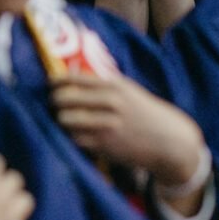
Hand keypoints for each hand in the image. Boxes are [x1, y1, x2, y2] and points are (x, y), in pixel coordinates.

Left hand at [49, 73, 203, 186]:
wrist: (168, 140)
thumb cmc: (144, 113)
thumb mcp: (129, 90)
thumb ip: (104, 83)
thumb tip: (74, 73)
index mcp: (115, 86)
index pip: (75, 79)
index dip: (57, 81)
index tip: (50, 84)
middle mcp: (110, 103)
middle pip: (65, 98)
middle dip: (54, 101)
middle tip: (53, 103)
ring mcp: (107, 125)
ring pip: (67, 120)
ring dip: (60, 119)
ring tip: (61, 118)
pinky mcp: (106, 146)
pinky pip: (76, 139)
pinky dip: (71, 136)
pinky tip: (73, 134)